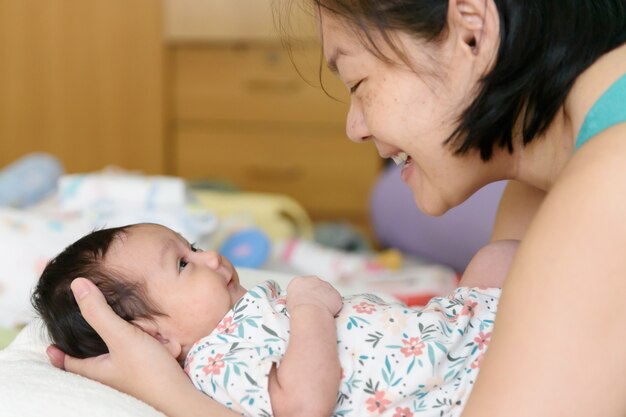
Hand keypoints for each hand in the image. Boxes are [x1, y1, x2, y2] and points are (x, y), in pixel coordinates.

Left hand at [46, 278, 193, 414]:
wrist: (182, 394)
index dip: (59, 352)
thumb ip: (99, 312)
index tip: (50, 347)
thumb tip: (77, 285)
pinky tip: (168, 349)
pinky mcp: (151, 370)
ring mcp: (133, 371)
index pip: (69, 361)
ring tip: (159, 342)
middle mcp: (112, 372)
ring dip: (148, 335)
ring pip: (135, 341)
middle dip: (129, 328)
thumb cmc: (148, 372)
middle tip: (141, 329)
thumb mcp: (122, 337)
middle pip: (110, 341)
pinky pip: (151, 349)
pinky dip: (160, 345)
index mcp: (97, 370)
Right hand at [286, 276, 342, 316]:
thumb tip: (291, 302)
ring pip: (326, 291)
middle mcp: (313, 280)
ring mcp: (325, 285)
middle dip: (314, 294)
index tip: (302, 302)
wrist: (311, 313)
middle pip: (314, 286)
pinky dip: (333, 305)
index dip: (302, 295)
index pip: (300, 285)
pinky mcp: (335, 293)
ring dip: (324, 299)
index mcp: (298, 281)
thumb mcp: (288, 303)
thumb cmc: (298, 310)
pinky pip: (334, 299)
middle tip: (313, 306)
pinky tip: (328, 312)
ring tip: (320, 311)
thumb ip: (291, 299)